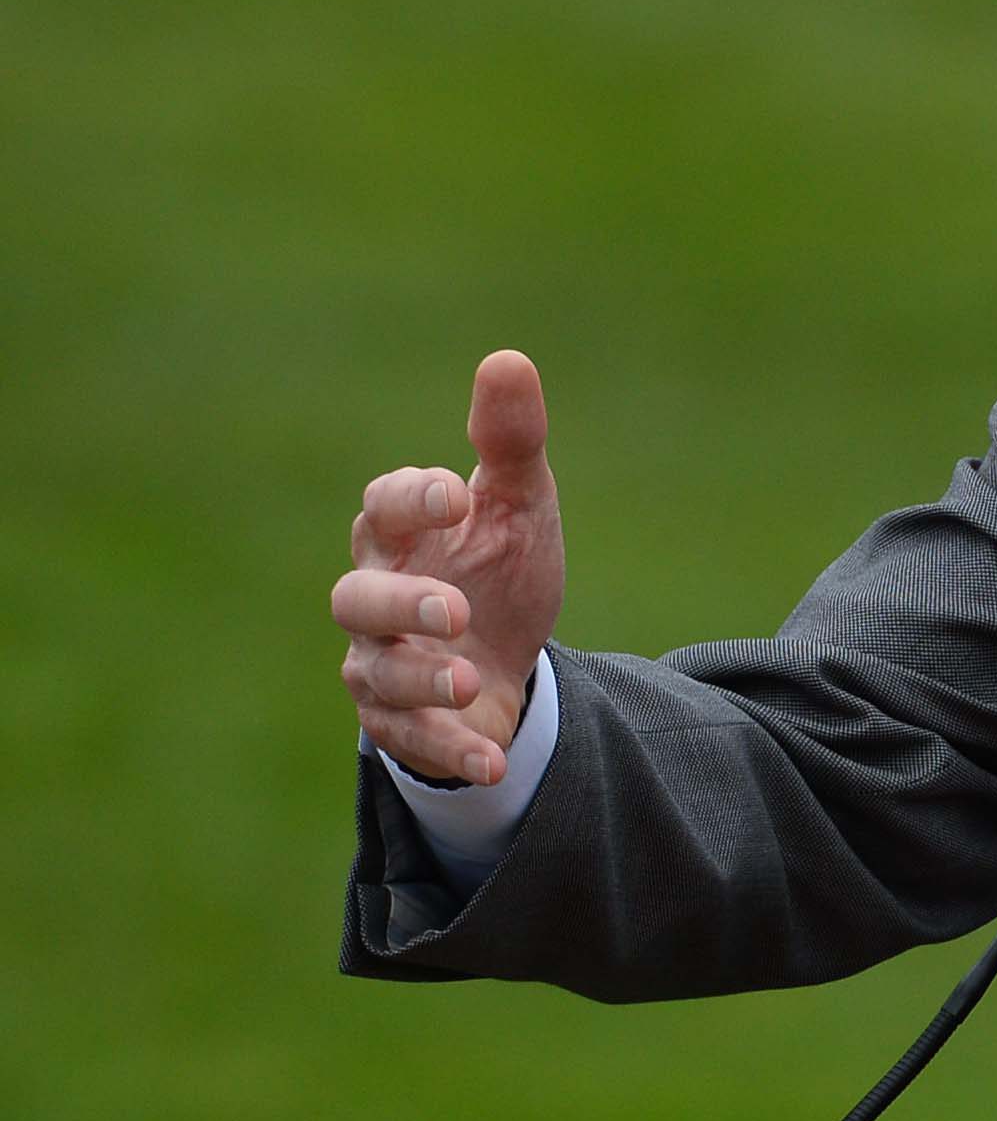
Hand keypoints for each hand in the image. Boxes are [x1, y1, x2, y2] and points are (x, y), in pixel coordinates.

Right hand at [332, 351, 565, 786]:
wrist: (506, 659)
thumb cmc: (497, 567)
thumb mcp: (517, 505)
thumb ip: (508, 444)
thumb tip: (508, 360)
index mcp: (399, 537)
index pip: (381, 508)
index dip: (408, 499)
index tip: (454, 493)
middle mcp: (375, 600)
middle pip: (356, 599)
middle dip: (402, 604)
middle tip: (456, 610)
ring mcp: (381, 665)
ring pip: (376, 675)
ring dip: (424, 681)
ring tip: (473, 679)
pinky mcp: (401, 725)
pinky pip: (412, 743)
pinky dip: (452, 751)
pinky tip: (492, 760)